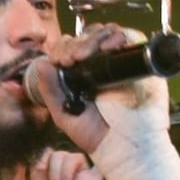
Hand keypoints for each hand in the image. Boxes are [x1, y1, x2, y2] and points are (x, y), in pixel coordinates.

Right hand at [27, 148, 102, 179]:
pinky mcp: (40, 165)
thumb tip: (112, 153)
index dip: (68, 170)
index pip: (73, 158)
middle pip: (60, 156)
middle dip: (58, 174)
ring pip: (50, 157)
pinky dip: (40, 161)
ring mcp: (52, 161)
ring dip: (51, 174)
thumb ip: (100, 169)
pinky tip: (40, 169)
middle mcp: (65, 159)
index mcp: (78, 161)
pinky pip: (39, 156)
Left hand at [42, 23, 175, 170]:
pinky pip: (130, 38)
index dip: (63, 48)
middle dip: (75, 43)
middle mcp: (102, 65)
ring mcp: (120, 62)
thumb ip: (50, 90)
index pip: (72, 46)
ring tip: (81, 57)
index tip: (58, 61)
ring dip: (91, 39)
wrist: (121, 147)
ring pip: (106, 32)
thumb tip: (41, 64)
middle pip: (88, 36)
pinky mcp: (138, 62)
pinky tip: (104, 49)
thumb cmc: (96, 135)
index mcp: (84, 73)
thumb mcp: (63, 113)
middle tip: (68, 60)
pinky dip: (116, 37)